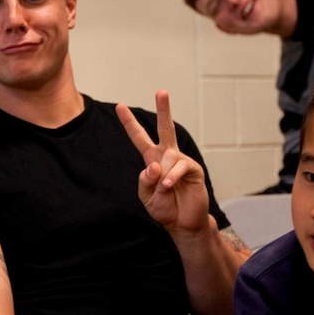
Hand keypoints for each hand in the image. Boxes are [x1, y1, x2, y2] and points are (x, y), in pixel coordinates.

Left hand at [117, 90, 209, 235]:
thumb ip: (144, 179)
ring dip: (163, 176)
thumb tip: (155, 164)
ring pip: (167, 156)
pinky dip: (171, 178)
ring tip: (165, 190)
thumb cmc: (165, 208)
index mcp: (152, 160)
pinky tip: (169, 187)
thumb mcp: (145, 196)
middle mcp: (167, 156)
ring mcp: (181, 161)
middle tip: (161, 91)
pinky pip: (179, 166)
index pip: (139, 138)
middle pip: (165, 128)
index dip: (130, 123)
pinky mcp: (193, 168)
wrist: (182, 223)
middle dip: (164, 109)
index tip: (120, 106)